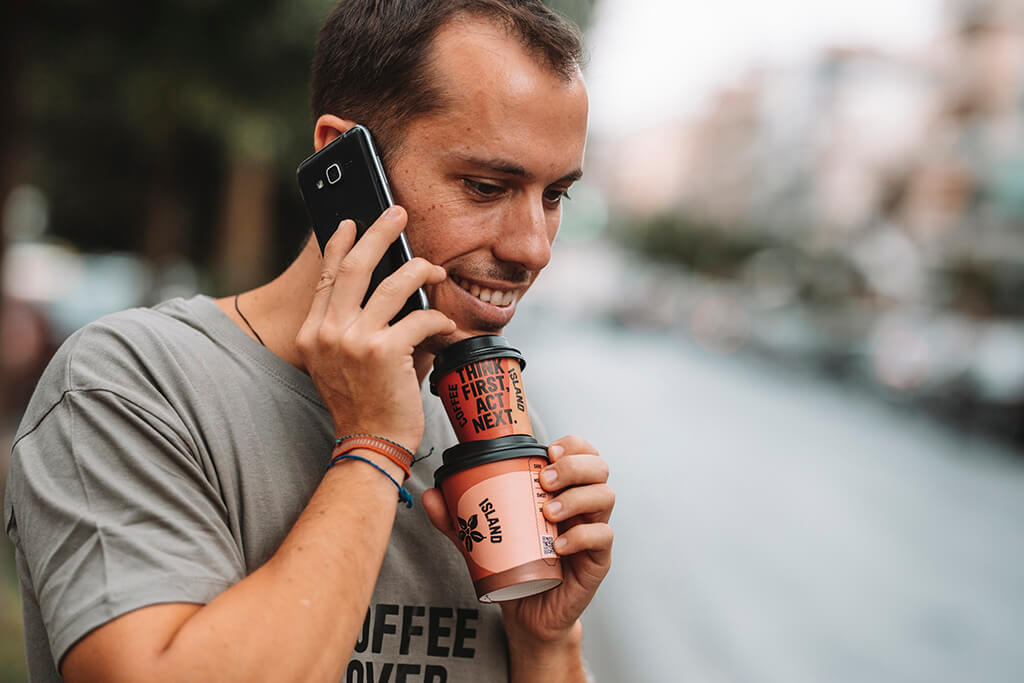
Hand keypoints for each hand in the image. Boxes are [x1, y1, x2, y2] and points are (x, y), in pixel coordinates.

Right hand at [295, 206, 454, 451]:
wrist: (370, 443)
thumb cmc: (367, 403)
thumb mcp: (347, 362)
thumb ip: (363, 325)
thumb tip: (398, 287)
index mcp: (312, 334)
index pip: (326, 278)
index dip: (339, 246)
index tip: (351, 224)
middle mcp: (326, 333)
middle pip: (353, 266)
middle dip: (379, 233)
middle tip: (397, 213)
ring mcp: (352, 340)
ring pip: (392, 284)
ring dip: (420, 270)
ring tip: (435, 269)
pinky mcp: (383, 351)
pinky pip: (420, 317)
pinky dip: (438, 318)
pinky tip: (447, 325)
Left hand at [423, 435, 613, 643]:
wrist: (526, 613)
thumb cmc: (512, 566)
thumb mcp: (481, 538)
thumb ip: (457, 518)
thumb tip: (431, 494)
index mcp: (561, 490)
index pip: (581, 453)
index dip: (572, 445)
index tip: (547, 451)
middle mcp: (583, 505)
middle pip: (599, 467)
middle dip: (574, 466)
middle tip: (544, 480)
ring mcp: (593, 530)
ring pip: (605, 496)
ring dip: (577, 497)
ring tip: (548, 513)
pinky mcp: (597, 560)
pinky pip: (603, 537)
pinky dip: (583, 535)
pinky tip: (560, 545)